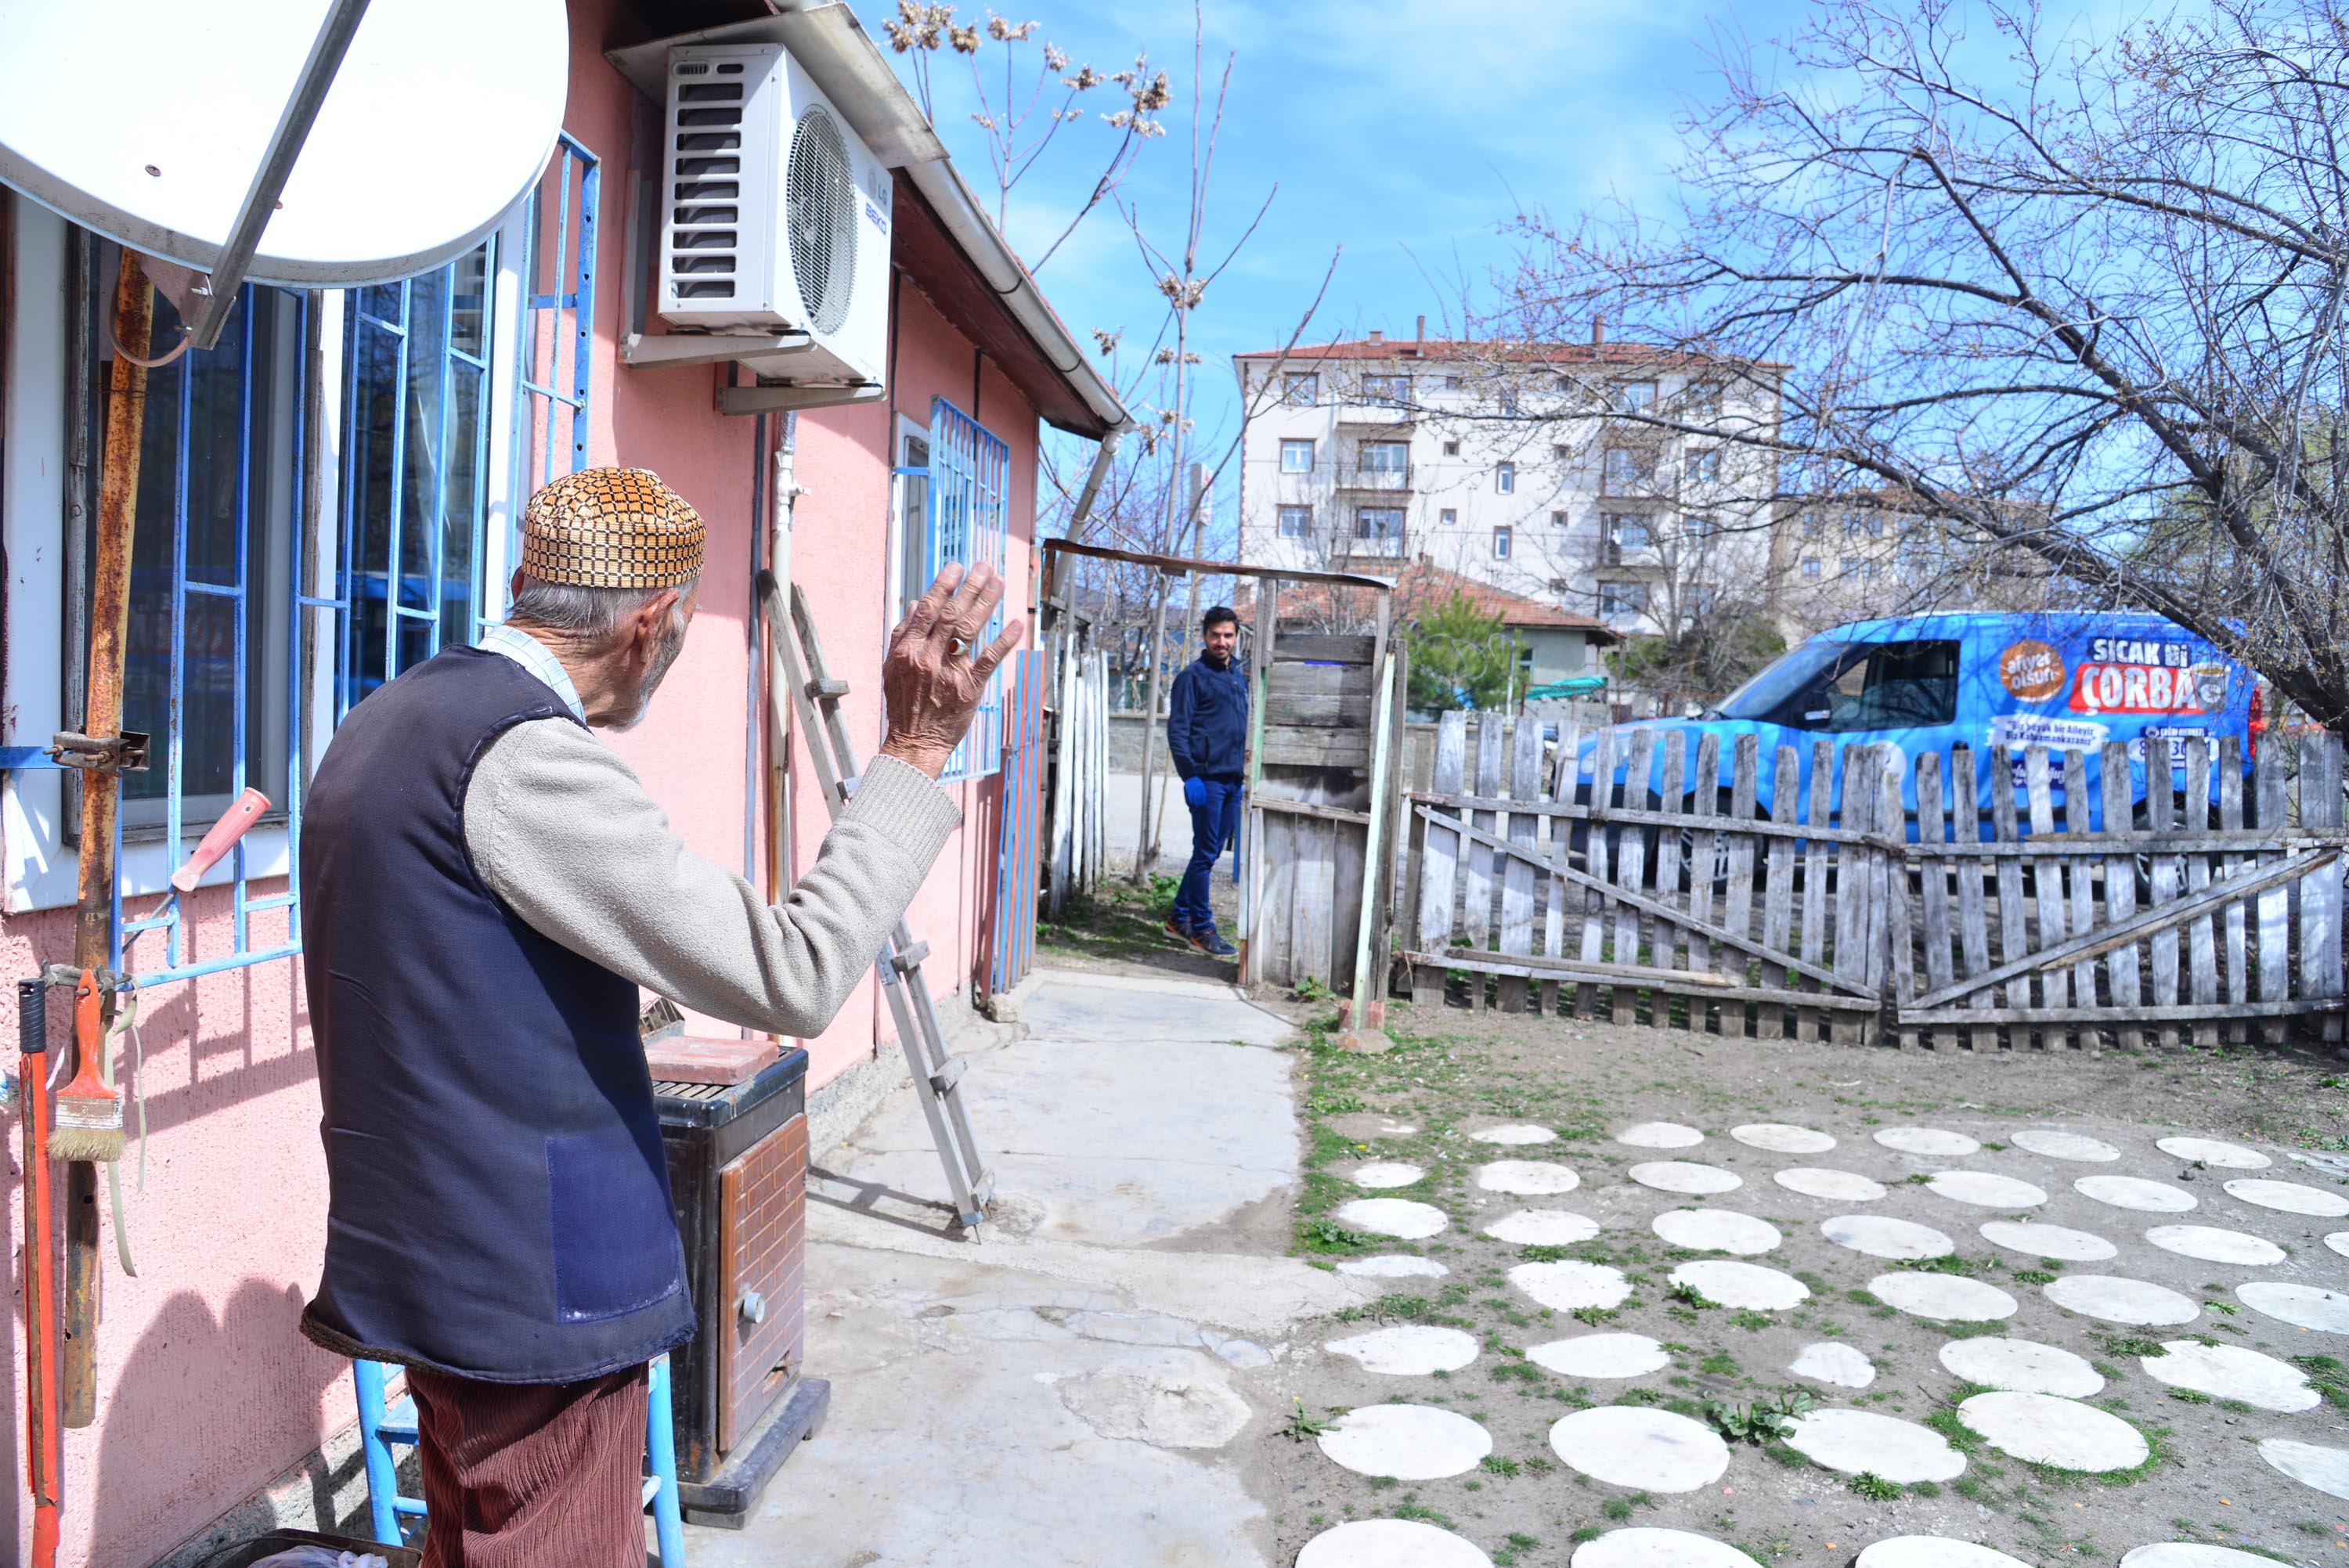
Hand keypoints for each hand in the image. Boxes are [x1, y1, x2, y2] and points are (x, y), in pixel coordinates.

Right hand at [878, 563, 1024, 778]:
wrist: (914, 742)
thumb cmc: (903, 703)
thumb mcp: (892, 667)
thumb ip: (902, 634)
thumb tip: (916, 602)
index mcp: (907, 649)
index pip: (928, 609)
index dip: (944, 585)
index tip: (957, 567)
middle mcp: (927, 657)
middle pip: (952, 613)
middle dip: (970, 587)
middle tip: (985, 567)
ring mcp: (948, 673)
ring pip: (970, 630)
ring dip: (986, 603)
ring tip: (998, 583)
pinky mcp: (968, 689)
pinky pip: (989, 659)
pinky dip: (1003, 640)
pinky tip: (1015, 624)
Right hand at [1183, 775, 1206, 808]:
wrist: (1191, 777)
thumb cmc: (1197, 782)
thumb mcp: (1201, 785)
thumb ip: (1202, 790)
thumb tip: (1204, 798)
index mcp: (1202, 787)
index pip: (1203, 796)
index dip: (1203, 801)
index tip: (1203, 804)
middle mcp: (1198, 789)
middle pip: (1199, 798)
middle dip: (1199, 803)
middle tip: (1199, 806)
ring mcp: (1194, 790)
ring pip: (1195, 798)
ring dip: (1196, 803)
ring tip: (1196, 806)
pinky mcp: (1189, 790)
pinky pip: (1191, 797)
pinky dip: (1191, 800)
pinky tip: (1192, 803)